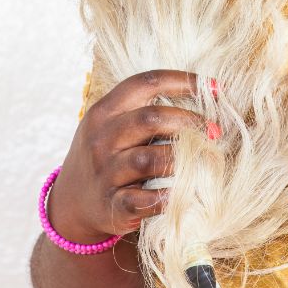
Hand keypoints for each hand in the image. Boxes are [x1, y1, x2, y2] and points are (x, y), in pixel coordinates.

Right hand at [47, 69, 206, 243]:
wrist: (72, 203)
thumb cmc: (108, 154)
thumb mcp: (113, 124)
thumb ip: (148, 108)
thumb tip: (208, 95)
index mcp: (104, 111)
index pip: (146, 83)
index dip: (184, 81)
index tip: (215, 87)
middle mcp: (101, 140)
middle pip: (151, 119)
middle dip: (190, 121)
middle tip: (214, 130)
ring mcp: (105, 174)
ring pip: (150, 159)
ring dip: (183, 157)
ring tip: (206, 159)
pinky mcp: (112, 206)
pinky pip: (144, 199)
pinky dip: (167, 196)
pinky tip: (182, 191)